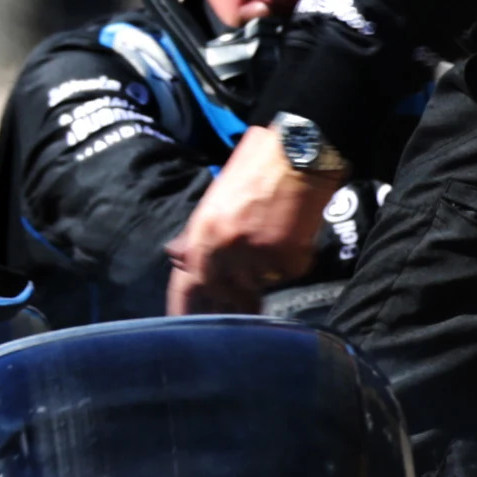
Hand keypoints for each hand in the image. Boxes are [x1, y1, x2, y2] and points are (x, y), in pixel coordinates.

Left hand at [167, 131, 338, 314]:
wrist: (299, 152)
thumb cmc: (257, 167)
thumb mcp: (216, 196)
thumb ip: (197, 232)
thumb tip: (178, 256)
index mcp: (204, 229)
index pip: (188, 281)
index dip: (185, 307)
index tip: (187, 325)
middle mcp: (226, 246)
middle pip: (224, 291)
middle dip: (231, 299)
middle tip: (240, 302)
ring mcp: (258, 254)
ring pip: (258, 285)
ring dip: (263, 275)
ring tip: (272, 246)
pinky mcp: (289, 258)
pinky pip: (286, 274)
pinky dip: (289, 264)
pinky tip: (292, 237)